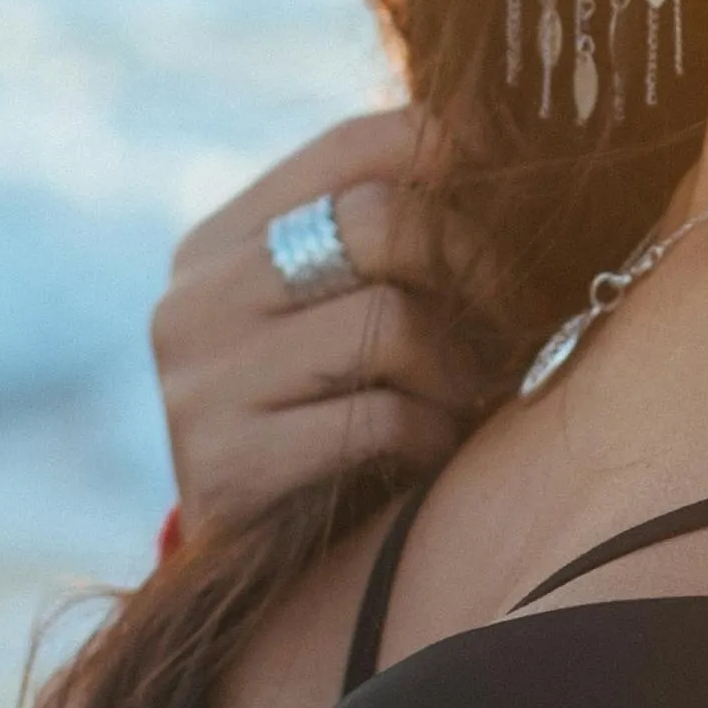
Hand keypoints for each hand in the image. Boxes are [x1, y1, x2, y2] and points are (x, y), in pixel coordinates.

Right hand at [150, 109, 482, 534]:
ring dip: (457, 370)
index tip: (511, 175)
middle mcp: (196, 299)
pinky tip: (426, 452)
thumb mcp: (335, 316)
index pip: (351, 146)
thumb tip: (503, 144)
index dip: (448, 147)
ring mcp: (200, 381)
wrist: (252, 563)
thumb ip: (382, 241)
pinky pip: (377, 419)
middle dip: (472, 266)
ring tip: (460, 400)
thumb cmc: (323, 418)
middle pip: (379, 222)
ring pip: (389, 322)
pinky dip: (428, 435)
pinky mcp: (225, 464)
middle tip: (511, 316)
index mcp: (221, 242)